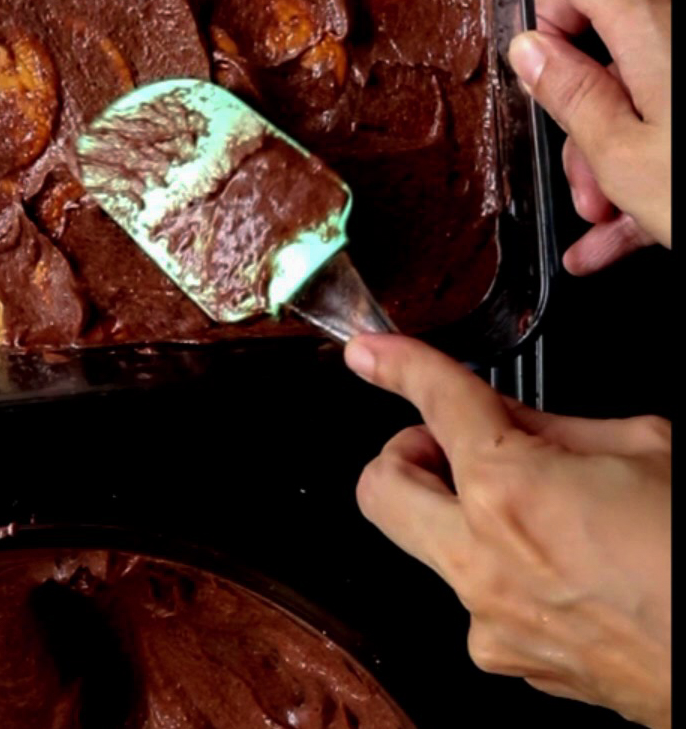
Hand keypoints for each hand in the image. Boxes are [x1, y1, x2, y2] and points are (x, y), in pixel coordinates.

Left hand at [346, 334, 670, 727]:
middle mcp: (481, 563)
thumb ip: (552, 425)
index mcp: (510, 490)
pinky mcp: (516, 665)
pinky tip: (561, 558)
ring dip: (455, 509)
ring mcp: (493, 624)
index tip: (372, 353)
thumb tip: (501, 411)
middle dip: (406, 450)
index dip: (396, 362)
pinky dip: (496, 563)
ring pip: (425, 545)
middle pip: (379, 487)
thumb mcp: (646, 447)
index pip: (432, 399)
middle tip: (458, 441)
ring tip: (537, 504)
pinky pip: (476, 596)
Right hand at [493, 0, 669, 272]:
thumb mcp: (628, 159)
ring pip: (627, 62)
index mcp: (649, 26)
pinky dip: (635, 165)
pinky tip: (614, 234)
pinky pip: (661, 105)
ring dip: (601, 132)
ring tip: (600, 208)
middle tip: (558, 128)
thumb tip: (531, 47)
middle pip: (594, 5)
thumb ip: (572, 95)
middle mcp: (677, 24)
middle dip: (563, 61)